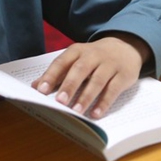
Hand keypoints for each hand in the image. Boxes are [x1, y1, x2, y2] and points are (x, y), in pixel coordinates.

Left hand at [32, 34, 150, 118]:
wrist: (125, 47)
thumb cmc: (94, 57)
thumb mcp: (76, 59)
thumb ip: (57, 73)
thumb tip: (35, 86)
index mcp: (77, 50)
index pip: (62, 62)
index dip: (51, 75)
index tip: (40, 90)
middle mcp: (93, 55)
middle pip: (80, 70)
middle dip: (69, 86)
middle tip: (60, 101)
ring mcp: (110, 64)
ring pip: (97, 80)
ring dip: (86, 96)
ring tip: (76, 112)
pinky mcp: (124, 75)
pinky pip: (113, 89)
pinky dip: (104, 102)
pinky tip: (96, 113)